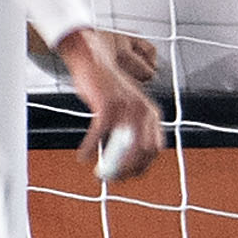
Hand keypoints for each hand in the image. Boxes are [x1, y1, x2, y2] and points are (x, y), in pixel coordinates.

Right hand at [56, 27, 165, 182]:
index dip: (142, 166)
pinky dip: (90, 148)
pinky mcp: (108, 105)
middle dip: (128, 169)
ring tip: (99, 173)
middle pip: (144, 151)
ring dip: (113, 165)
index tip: (126, 175)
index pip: (155, 148)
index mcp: (151, 113)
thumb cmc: (103, 86)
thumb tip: (117, 158)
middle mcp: (144, 111)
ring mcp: (128, 108)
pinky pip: (100, 134)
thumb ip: (126, 127)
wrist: (92, 60)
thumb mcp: (123, 107)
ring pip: (126, 147)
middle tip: (112, 177)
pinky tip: (82, 156)